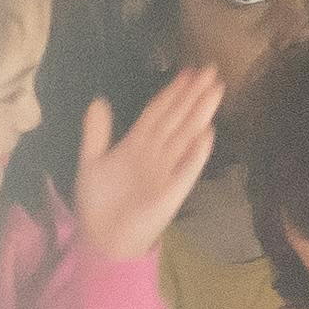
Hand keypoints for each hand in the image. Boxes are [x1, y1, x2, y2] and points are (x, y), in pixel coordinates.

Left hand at [66, 65, 226, 263]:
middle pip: (178, 118)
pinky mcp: (171, 192)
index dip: (173, 91)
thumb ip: (96, 133)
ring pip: (186, 136)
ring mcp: (166, 171)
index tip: (188, 71)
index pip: (159, 112)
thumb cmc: (99, 202)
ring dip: (200, 114)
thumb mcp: (92, 162)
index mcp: (138, 144)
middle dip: (194, 94)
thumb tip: (99, 100)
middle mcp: (156, 153)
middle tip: (211, 70)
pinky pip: (186, 170)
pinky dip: (197, 153)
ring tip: (216, 91)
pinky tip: (207, 134)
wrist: (102, 238)